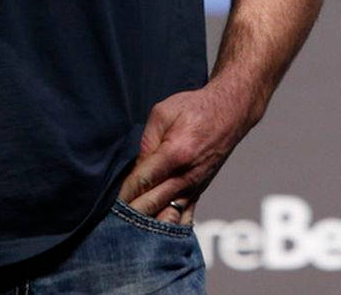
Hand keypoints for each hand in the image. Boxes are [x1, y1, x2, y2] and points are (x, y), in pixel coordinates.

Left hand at [117, 80, 259, 223]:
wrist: (229, 112)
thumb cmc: (195, 108)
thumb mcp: (163, 113)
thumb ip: (146, 141)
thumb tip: (136, 167)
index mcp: (176, 153)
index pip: (143, 181)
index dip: (125, 192)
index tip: (111, 200)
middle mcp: (187, 175)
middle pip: (152, 203)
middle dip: (131, 212)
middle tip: (113, 219)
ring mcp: (195, 186)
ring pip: (168, 216)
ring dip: (148, 223)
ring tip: (130, 229)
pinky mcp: (200, 191)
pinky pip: (184, 217)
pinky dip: (169, 226)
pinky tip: (154, 233)